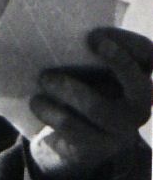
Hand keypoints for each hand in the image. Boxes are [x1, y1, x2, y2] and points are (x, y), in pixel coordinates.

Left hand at [29, 28, 152, 179]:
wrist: (64, 136)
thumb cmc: (75, 86)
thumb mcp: (82, 66)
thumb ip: (81, 50)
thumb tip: (54, 31)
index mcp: (137, 76)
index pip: (149, 56)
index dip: (127, 44)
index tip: (94, 35)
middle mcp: (138, 105)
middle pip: (139, 85)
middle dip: (117, 63)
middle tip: (89, 44)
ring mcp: (121, 130)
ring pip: (98, 108)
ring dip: (67, 89)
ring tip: (44, 78)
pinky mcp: (97, 149)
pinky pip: (74, 129)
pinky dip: (51, 111)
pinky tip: (37, 101)